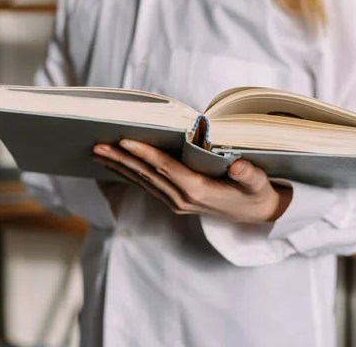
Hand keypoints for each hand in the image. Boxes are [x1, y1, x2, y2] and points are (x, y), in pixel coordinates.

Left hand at [92, 140, 291, 222]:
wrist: (257, 214)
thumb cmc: (256, 192)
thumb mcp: (258, 183)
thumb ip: (248, 175)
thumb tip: (237, 166)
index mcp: (198, 191)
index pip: (166, 169)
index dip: (145, 154)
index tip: (125, 141)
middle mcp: (182, 199)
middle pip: (147, 176)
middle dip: (121, 159)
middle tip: (97, 145)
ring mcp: (177, 202)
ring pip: (143, 182)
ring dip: (120, 167)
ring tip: (98, 153)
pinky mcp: (175, 202)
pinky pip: (148, 187)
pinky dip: (130, 175)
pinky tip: (116, 166)